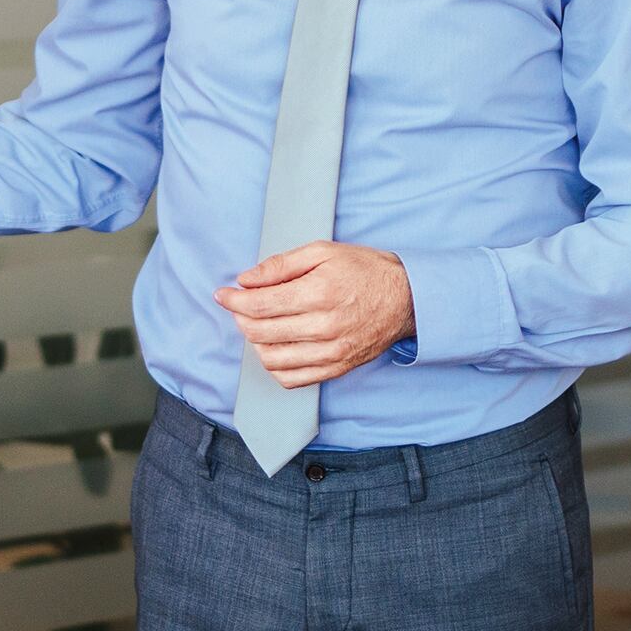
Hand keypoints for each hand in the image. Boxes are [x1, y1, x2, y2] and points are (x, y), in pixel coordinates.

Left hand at [215, 242, 412, 387]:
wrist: (406, 299)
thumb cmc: (365, 271)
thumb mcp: (323, 252)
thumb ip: (281, 265)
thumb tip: (247, 279)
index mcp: (319, 293)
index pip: (260, 305)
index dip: (234, 300)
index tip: (224, 295)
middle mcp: (324, 326)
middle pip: (260, 332)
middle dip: (241, 318)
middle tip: (240, 306)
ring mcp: (331, 352)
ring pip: (272, 359)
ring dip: (256, 342)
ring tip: (260, 325)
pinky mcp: (336, 367)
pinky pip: (292, 378)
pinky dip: (275, 365)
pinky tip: (276, 347)